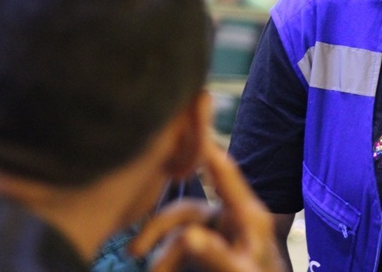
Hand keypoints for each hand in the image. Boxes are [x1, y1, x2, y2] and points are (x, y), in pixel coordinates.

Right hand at [129, 139, 284, 271]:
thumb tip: (187, 237)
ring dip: (160, 249)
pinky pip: (181, 246)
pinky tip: (157, 270)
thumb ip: (218, 254)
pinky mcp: (211, 248)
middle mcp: (231, 218)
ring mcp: (220, 233)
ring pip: (179, 230)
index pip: (223, 173)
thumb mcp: (243, 271)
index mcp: (248, 215)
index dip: (205, 147)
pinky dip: (166, 258)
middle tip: (134, 251)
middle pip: (187, 209)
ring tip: (147, 271)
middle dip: (158, 226)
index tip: (187, 124)